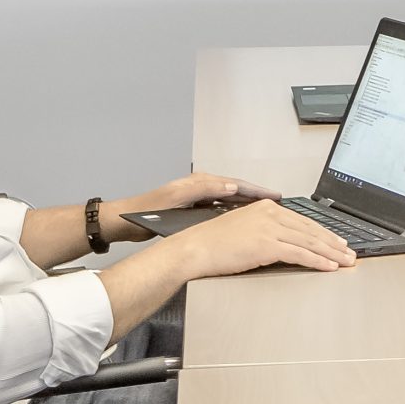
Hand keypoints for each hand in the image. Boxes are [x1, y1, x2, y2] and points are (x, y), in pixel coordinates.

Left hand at [115, 173, 279, 241]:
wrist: (126, 220)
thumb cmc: (147, 208)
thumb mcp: (177, 197)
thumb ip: (204, 189)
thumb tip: (231, 186)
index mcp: (200, 182)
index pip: (236, 184)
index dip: (257, 190)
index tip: (275, 195)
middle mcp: (201, 188)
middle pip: (236, 190)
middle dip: (257, 195)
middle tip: (278, 202)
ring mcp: (197, 199)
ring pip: (230, 200)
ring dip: (247, 204)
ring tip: (266, 211)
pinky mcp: (193, 210)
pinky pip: (221, 209)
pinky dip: (234, 212)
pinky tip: (242, 221)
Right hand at [142, 200, 356, 277]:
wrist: (194, 248)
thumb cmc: (213, 243)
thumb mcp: (244, 230)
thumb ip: (265, 232)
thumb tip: (285, 244)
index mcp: (265, 207)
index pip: (303, 220)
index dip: (323, 233)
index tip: (337, 241)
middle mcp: (270, 213)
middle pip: (310, 229)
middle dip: (333, 243)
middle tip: (349, 252)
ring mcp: (269, 227)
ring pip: (309, 241)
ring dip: (331, 254)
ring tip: (345, 262)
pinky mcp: (266, 244)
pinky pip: (299, 253)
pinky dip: (317, 261)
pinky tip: (329, 267)